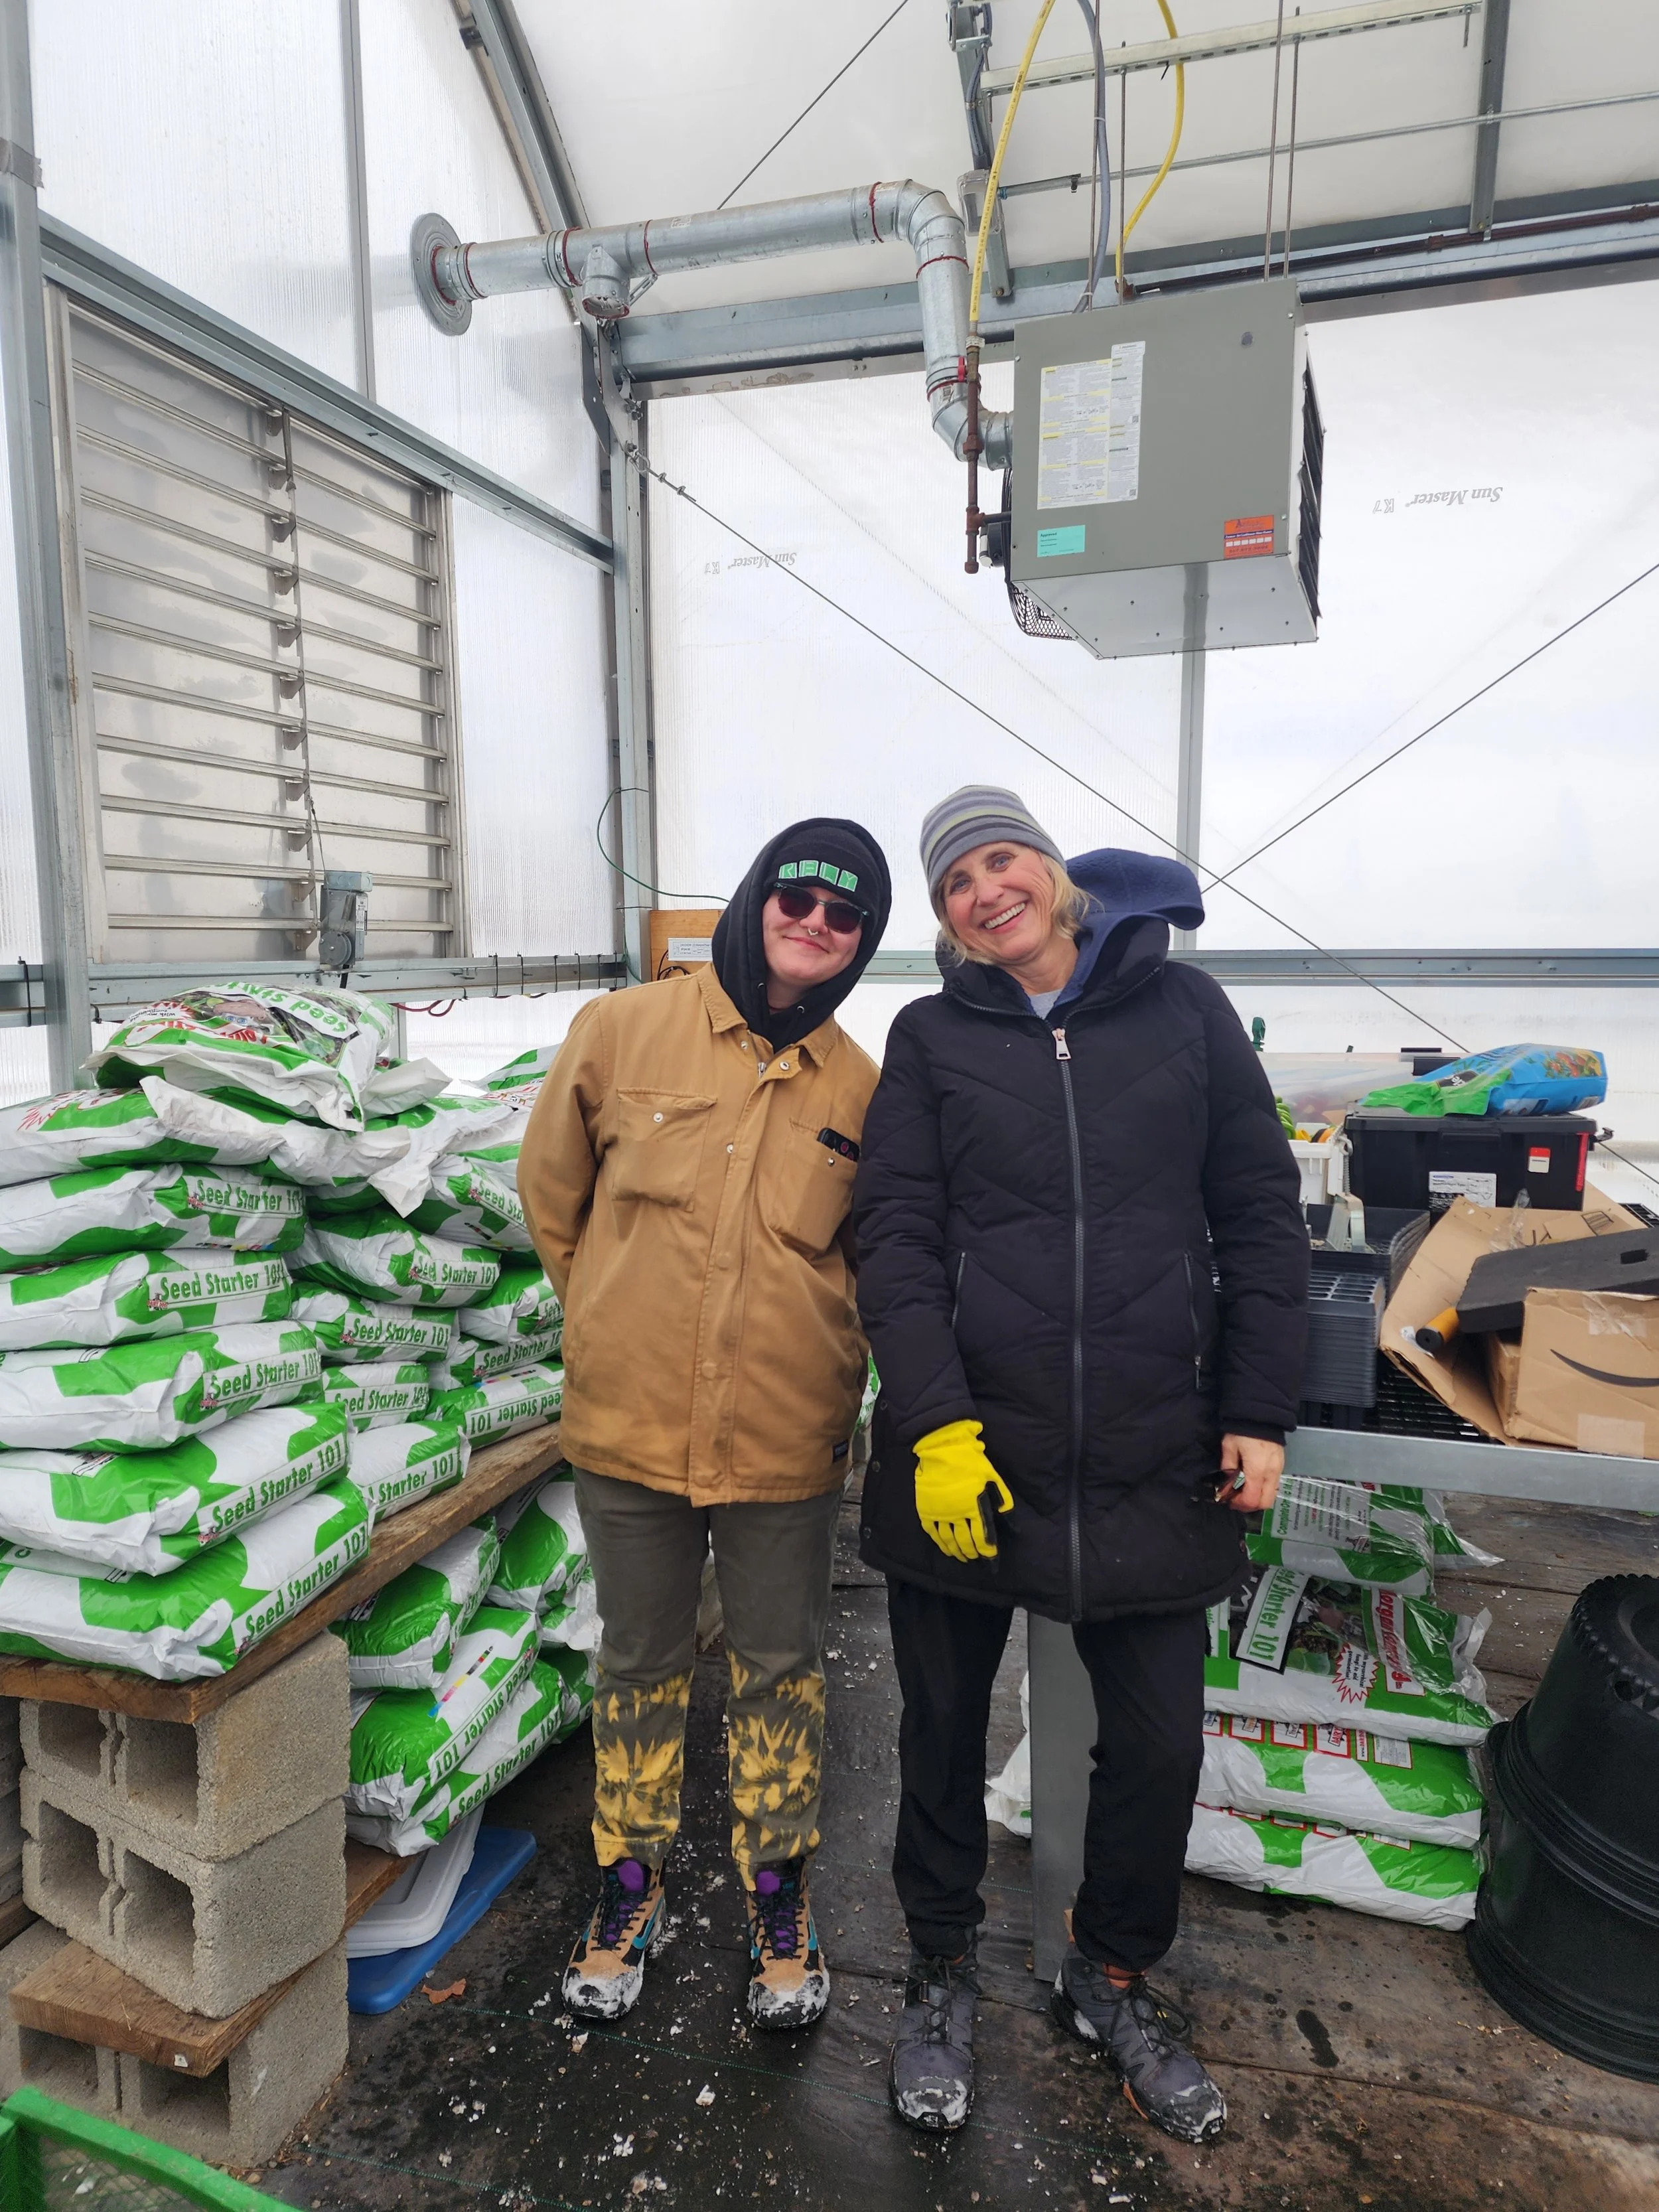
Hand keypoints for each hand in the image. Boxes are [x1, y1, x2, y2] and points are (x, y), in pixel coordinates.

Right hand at [913, 1419, 1013, 1562]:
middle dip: (973, 1554)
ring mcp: (940, 1512)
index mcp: (975, 1506)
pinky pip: (932, 1532)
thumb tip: (1013, 1525)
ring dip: (957, 1552)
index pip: (983, 1537)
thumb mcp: (993, 1479)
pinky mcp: (926, 1509)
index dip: (987, 1552)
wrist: (942, 1448)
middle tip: (976, 1559)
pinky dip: (940, 1543)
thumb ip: (1004, 1503)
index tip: (991, 1561)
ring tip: (963, 1558)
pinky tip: (945, 1548)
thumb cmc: (971, 1462)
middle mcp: (957, 1514)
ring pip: (949, 1540)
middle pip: (966, 1542)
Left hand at [1218, 1434, 1283, 1513]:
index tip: (1229, 1500)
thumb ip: (1227, 1469)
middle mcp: (1271, 1473)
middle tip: (1236, 1500)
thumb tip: (1225, 1487)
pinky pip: (1274, 1484)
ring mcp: (1279, 1469)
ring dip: (1257, 1497)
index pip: (1252, 1499)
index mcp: (1257, 1470)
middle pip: (1265, 1502)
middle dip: (1250, 1505)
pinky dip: (1263, 1488)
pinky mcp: (1281, 1464)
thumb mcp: (1229, 1447)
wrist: (1262, 1413)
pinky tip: (1252, 1481)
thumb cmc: (1243, 1429)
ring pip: (1271, 1495)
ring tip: (1243, 1490)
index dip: (1240, 1504)